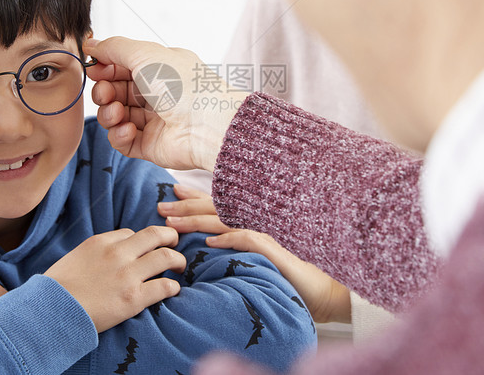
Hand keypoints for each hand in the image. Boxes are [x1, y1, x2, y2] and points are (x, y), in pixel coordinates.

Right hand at [44, 226, 186, 332]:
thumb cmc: (57, 288)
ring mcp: (127, 275)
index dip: (142, 241)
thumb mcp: (75, 257)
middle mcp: (117, 254)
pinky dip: (173, 287)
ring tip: (179, 266)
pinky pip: (164, 287)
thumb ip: (95, 252)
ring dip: (178, 261)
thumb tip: (108, 255)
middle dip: (170, 237)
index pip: (131, 232)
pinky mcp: (133, 299)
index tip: (146, 249)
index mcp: (101, 242)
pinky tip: (173, 290)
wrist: (50, 311)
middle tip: (175, 245)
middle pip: (156, 235)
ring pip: (166, 257)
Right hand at [84, 37, 249, 171]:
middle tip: (106, 93)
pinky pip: (122, 140)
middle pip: (115, 91)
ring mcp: (153, 120)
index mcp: (160, 68)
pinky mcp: (150, 145)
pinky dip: (118, 135)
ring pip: (115, 116)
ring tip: (117, 112)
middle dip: (104, 91)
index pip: (122, 66)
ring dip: (109, 113)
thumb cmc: (185, 86)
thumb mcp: (146, 54)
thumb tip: (91, 44)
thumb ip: (115, 47)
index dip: (105, 68)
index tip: (93, 69)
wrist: (208, 125)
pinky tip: (128, 129)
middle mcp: (157, 93)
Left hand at [160, 185, 352, 323]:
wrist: (322, 291)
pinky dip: (229, 239)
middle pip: (215, 209)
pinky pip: (248, 240)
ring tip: (174, 222)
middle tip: (160, 205)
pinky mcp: (275, 251)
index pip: (218, 205)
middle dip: (186, 207)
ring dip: (197, 220)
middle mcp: (255, 224)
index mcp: (250, 224)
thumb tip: (209, 244)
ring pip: (225, 221)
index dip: (194, 197)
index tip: (171, 191)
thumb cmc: (289, 277)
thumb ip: (236, 248)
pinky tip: (210, 240)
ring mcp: (265, 234)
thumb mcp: (256, 260)